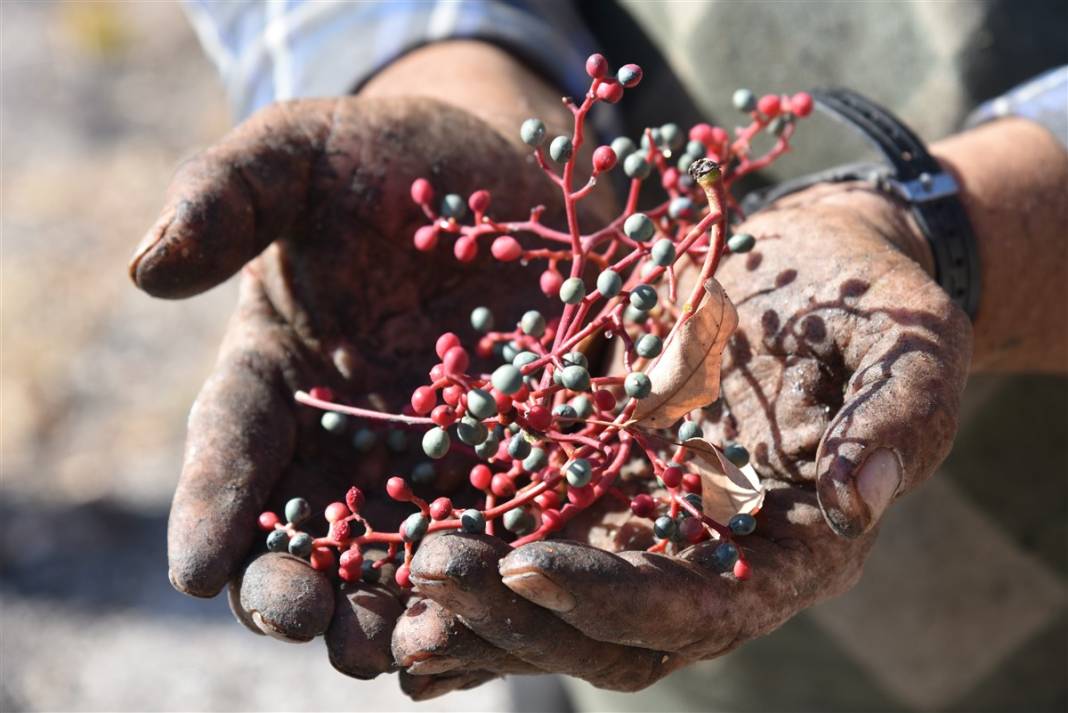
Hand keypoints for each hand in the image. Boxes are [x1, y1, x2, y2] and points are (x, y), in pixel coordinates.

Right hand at [131, 92, 567, 676]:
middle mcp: (344, 438)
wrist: (502, 170)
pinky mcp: (519, 458)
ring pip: (400, 553)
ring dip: (393, 605)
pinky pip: (505, 528)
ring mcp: (433, 458)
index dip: (211, 504)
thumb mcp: (303, 152)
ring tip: (391, 647)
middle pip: (307, 529)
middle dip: (295, 584)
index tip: (194, 566)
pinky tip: (499, 606)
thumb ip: (227, 193)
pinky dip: (495, 573)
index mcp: (275, 375)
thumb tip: (147, 266)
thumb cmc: (384, 160)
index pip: (229, 446)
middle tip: (300, 620)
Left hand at [393, 183, 971, 692]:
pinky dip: (472, 552)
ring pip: (554, 594)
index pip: (695, 608)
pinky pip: (528, 527)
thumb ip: (894, 419)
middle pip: (605, 624)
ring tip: (391, 585)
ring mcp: (644, 523)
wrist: (815, 263)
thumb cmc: (874, 305)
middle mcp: (705, 557)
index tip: (526, 562)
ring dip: (475, 601)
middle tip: (426, 574)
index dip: (612, 598)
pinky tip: (393, 557)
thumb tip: (858, 493)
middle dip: (516, 612)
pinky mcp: (600, 477)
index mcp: (785, 550)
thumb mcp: (907, 348)